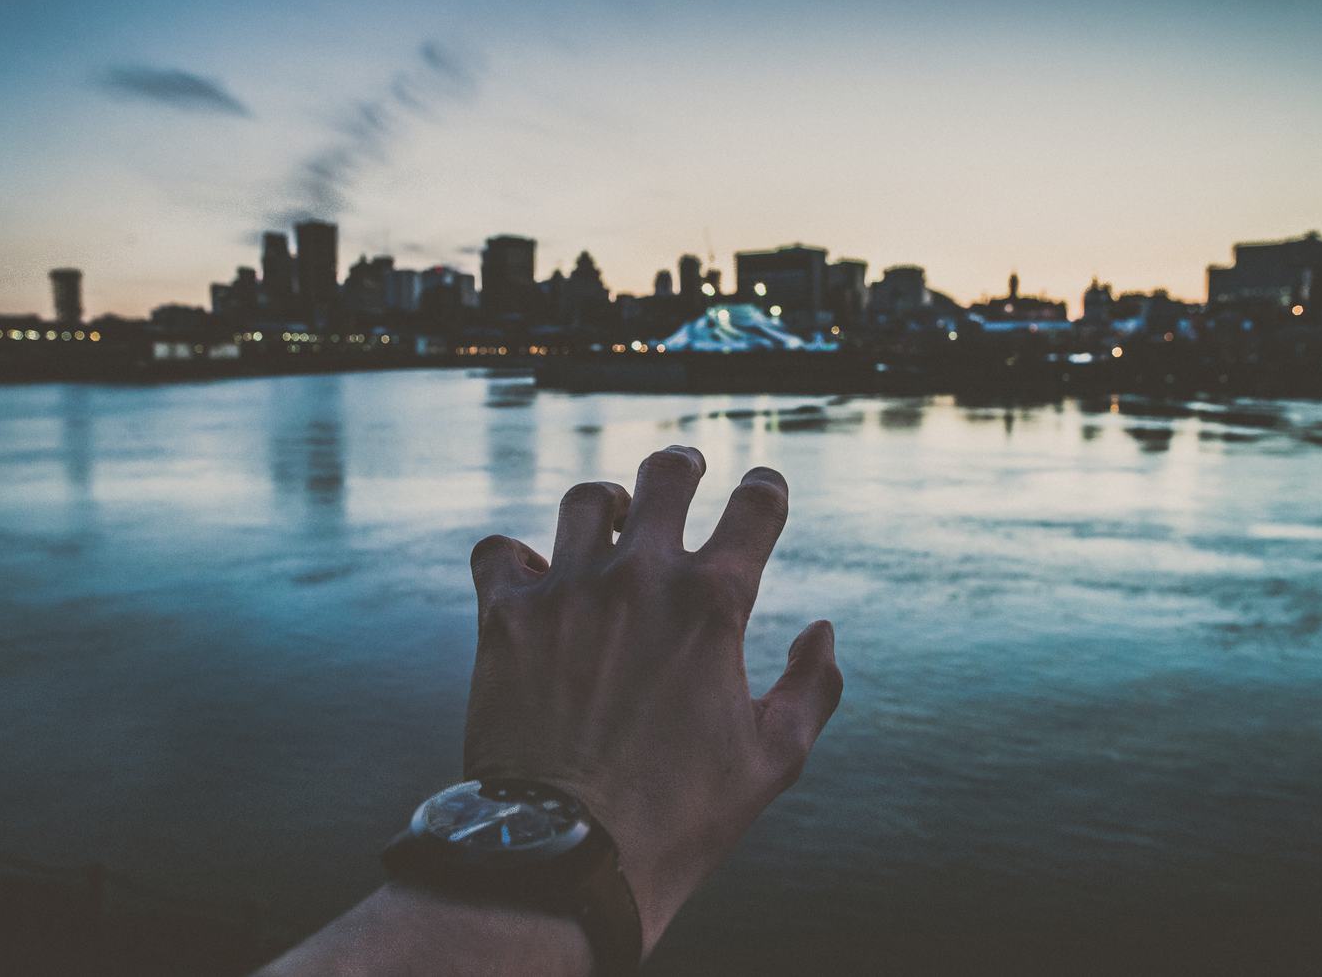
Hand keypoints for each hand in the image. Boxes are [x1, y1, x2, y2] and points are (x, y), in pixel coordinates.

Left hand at [465, 446, 842, 953]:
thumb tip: (821, 631)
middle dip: (683, 465)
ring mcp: (567, 591)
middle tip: (685, 468)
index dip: (766, 488)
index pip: (756, 505)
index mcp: (713, 604)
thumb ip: (812, 687)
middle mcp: (639, 578)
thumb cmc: (679, 818)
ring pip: (584, 500)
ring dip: (605, 506)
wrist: (565, 857)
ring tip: (609, 522)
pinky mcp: (505, 618)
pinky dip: (515, 556)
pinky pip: (499, 550)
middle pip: (664, 474)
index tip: (763, 489)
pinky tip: (530, 576)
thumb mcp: (773, 761)